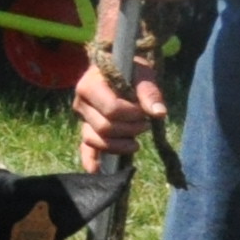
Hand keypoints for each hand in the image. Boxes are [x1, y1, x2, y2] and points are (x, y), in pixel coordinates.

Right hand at [69, 52, 166, 172]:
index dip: (132, 114)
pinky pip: (85, 147)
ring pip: (97, 140)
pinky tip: (96, 171)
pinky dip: (90, 159)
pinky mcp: (87, 129)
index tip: (144, 110)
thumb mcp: (142, 73)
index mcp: (89, 86)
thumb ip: (149, 92)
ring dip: (119, 145)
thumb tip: (159, 113)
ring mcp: (82, 119)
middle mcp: (81, 104)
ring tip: (136, 140)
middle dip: (130, 129)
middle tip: (145, 123)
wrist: (119, 68)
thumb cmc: (131, 69)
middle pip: (104, 128)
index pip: (111, 110)